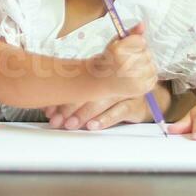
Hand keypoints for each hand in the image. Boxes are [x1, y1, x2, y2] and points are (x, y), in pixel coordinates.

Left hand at [46, 83, 166, 130]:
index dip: (63, 95)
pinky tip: (93, 125)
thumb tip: (50, 107)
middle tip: (56, 119)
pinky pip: (119, 111)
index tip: (50, 109)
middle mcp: (112, 78)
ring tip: (70, 124)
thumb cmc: (115, 94)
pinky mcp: (135, 104)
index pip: (78, 82)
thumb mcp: (97, 88)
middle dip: (69, 107)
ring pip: (101, 102)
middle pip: (88, 91)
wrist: (146, 100)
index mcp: (100, 71)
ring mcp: (124, 91)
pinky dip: (105, 119)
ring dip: (83, 114)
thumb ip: (76, 94)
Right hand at [88, 23, 157, 99]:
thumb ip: (130, 33)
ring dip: (146, 66)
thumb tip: (143, 24)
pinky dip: (147, 76)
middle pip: (147, 53)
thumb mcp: (115, 43)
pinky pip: (154, 77)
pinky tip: (136, 76)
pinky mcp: (140, 88)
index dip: (136, 44)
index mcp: (118, 50)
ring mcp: (133, 78)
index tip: (128, 49)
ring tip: (133, 68)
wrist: (98, 80)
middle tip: (129, 60)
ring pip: (152, 65)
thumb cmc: (108, 59)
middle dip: (141, 55)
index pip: (141, 41)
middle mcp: (125, 64)